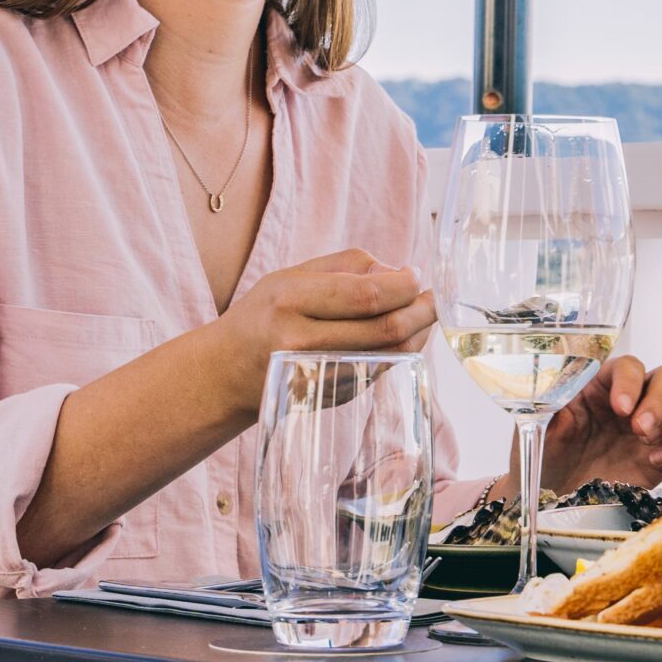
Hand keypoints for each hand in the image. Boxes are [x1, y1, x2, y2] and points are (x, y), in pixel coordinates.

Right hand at [203, 248, 436, 422]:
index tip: (416, 276)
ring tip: (425, 313)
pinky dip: (403, 350)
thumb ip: (347, 265)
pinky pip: (381, 370)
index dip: (405, 285)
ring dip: (420, 332)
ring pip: (390, 354)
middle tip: (434, 298)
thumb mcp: (293, 275)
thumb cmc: (267, 313)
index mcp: (291, 301)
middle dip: (422, 310)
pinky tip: (405, 334)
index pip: (367, 295)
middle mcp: (301, 342)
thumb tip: (401, 272)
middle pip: (385, 328)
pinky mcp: (331, 395)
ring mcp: (318, 375)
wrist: (228, 372)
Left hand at [539, 356, 661, 491]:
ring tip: (649, 443)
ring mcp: (656, 424)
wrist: (557, 498)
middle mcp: (636, 398)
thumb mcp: (542, 428)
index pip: (631, 365)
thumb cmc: (548, 457)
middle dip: (661, 401)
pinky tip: (657, 460)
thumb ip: (552, 403)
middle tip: (640, 430)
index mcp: (603, 384)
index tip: (620, 408)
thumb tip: (558, 384)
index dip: (631, 382)